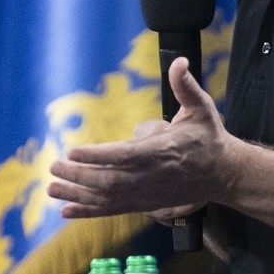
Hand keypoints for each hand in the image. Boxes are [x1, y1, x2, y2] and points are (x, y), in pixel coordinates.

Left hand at [47, 57, 231, 218]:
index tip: (73, 151)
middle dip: (80, 176)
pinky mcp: (145, 204)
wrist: (223, 174)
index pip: (125, 155)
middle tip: (53, 167)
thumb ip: (186, 86)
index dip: (97, 156)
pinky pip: (113, 210)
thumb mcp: (202, 108)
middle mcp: (152, 176)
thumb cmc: (208, 138)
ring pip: (108, 198)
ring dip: (77, 195)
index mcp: (162, 151)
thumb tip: (180, 62)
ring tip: (51, 189)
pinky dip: (88, 211)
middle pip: (110, 180)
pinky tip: (65, 210)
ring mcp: (147, 194)